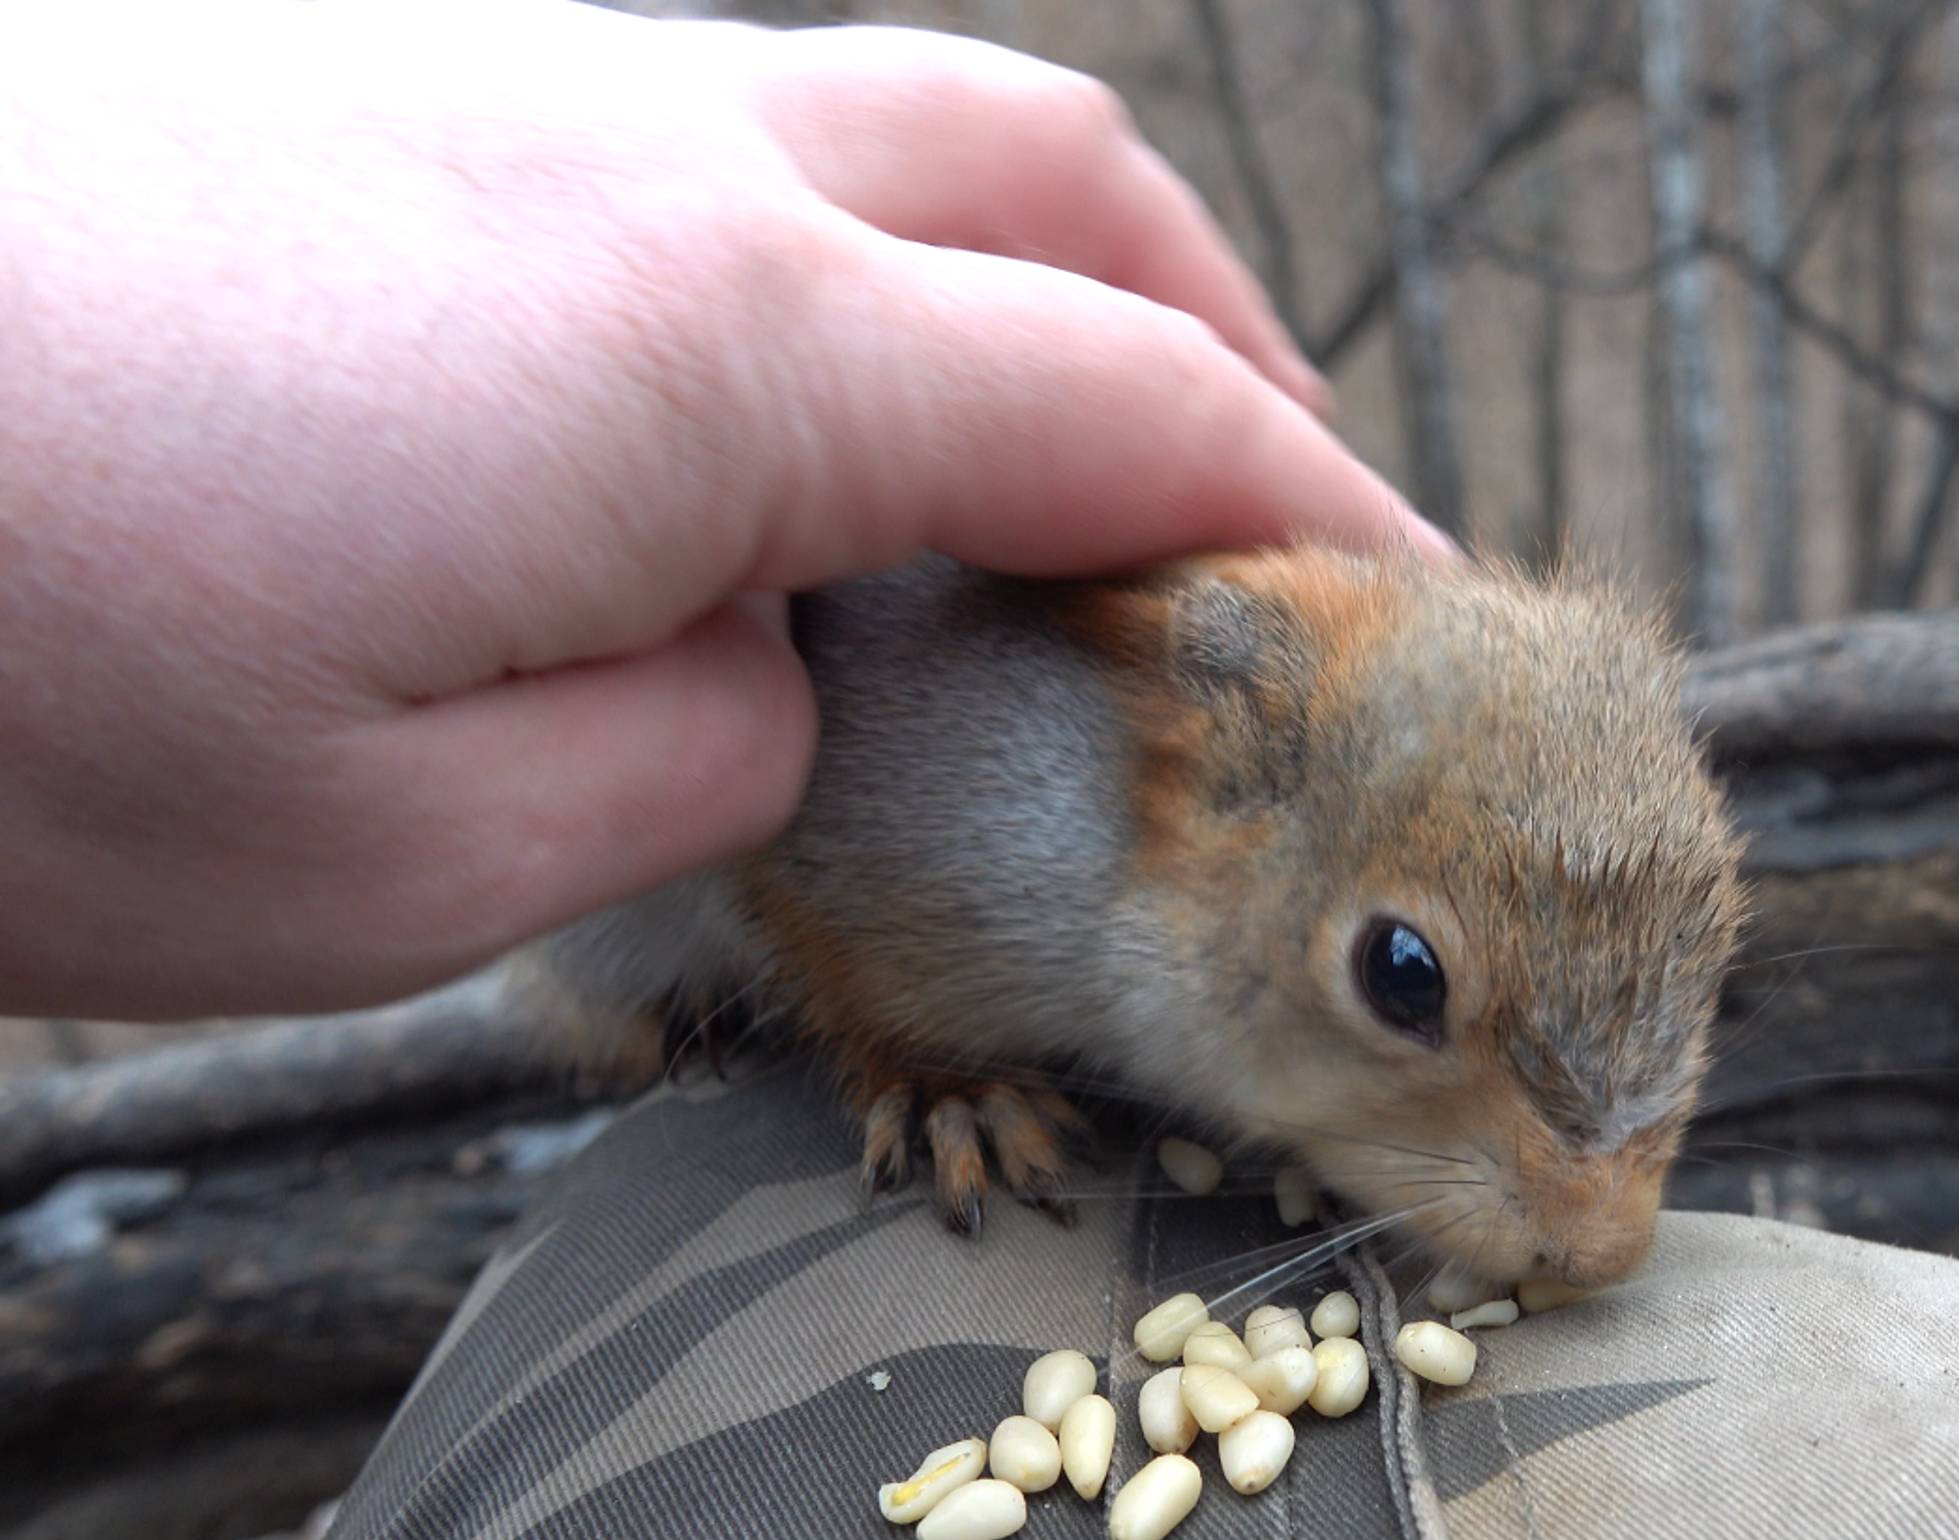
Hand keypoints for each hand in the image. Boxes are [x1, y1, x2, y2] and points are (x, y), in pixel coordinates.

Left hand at [0, 0, 1448, 1018]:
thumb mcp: (397, 855)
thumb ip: (696, 748)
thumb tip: (785, 661)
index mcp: (717, 341)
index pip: (1125, 404)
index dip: (1298, 515)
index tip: (1392, 612)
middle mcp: (655, 145)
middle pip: (1062, 179)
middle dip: (1226, 334)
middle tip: (1270, 506)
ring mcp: (510, 76)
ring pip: (896, 115)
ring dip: (1041, 271)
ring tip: (1059, 450)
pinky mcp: (379, 79)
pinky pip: (726, 125)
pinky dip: (857, 247)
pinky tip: (788, 395)